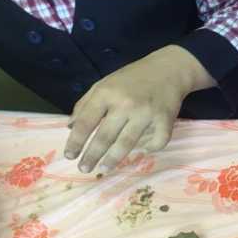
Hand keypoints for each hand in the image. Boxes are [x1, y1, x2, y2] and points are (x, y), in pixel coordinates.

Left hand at [64, 45, 215, 173]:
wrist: (168, 69)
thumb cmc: (132, 77)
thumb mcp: (104, 84)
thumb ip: (85, 104)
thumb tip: (70, 127)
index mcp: (107, 93)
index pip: (86, 122)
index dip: (76, 141)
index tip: (69, 155)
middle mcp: (125, 104)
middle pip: (104, 137)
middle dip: (91, 156)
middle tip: (84, 169)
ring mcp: (146, 113)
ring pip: (126, 144)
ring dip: (113, 159)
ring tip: (104, 169)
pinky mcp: (165, 120)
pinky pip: (156, 142)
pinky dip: (150, 149)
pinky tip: (143, 151)